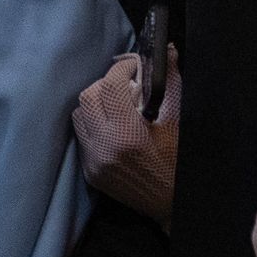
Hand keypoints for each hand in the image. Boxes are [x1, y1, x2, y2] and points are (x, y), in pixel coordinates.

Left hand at [72, 49, 178, 224]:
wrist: (170, 205)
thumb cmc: (177, 164)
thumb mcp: (178, 123)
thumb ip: (171, 85)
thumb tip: (169, 51)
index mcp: (128, 136)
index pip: (110, 87)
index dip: (122, 68)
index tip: (134, 66)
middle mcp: (104, 149)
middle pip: (88, 97)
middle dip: (106, 84)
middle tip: (127, 86)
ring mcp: (93, 162)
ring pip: (79, 115)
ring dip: (96, 103)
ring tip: (118, 106)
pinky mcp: (89, 172)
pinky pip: (82, 135)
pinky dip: (94, 123)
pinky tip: (114, 127)